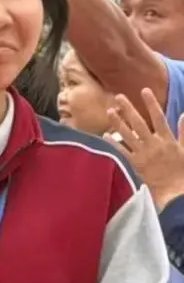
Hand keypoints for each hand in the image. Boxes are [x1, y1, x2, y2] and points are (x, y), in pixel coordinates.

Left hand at [108, 89, 183, 209]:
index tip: (144, 90)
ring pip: (128, 135)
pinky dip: (113, 143)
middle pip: (139, 123)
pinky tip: (105, 135)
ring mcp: (142, 154)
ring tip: (110, 111)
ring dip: (118, 123)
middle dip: (128, 109)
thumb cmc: (181, 172)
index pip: (158, 117)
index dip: (151, 103)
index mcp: (167, 140)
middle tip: (118, 97)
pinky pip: (122, 152)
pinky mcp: (134, 164)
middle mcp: (153, 144)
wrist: (173, 192)